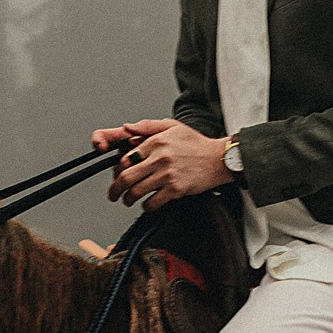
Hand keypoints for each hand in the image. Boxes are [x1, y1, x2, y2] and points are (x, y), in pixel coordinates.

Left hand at [93, 117, 232, 209]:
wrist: (218, 159)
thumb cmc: (196, 144)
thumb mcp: (172, 126)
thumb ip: (147, 126)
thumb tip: (126, 128)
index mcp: (156, 142)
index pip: (125, 158)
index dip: (118, 170)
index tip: (118, 175)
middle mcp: (159, 158)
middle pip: (126, 177)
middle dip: (115, 189)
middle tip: (114, 194)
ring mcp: (167, 175)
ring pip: (136, 192)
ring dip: (129, 199)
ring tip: (129, 200)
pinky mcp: (175, 190)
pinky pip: (152, 203)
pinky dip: (146, 206)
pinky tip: (147, 204)